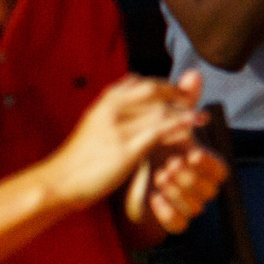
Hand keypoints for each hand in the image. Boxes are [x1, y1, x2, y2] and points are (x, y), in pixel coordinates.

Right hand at [45, 76, 201, 208]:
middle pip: (156, 91)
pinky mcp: (126, 147)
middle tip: (195, 103)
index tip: (183, 93)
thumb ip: (117, 106)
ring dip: (185, 112)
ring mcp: (119, 127)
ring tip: (202, 117)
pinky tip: (193, 126)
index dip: (167, 86)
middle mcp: (113, 107)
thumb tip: (135, 86)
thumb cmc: (82, 155)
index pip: (144, 83)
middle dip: (180, 95)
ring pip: (161, 110)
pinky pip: (160, 130)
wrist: (60, 180)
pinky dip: (180, 126)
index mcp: (107, 99)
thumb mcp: (97, 121)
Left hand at [122, 74, 226, 233]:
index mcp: (206, 165)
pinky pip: (178, 225)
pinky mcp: (172, 221)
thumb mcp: (167, 122)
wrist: (129, 174)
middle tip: (169, 163)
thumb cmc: (154, 145)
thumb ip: (184, 98)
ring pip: (194, 208)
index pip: (222, 170)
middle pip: (208, 190)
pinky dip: (166, 212)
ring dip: (176, 191)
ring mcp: (188, 205)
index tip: (191, 151)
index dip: (208, 163)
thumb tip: (193, 73)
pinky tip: (153, 198)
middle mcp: (201, 187)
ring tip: (157, 176)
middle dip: (188, 176)